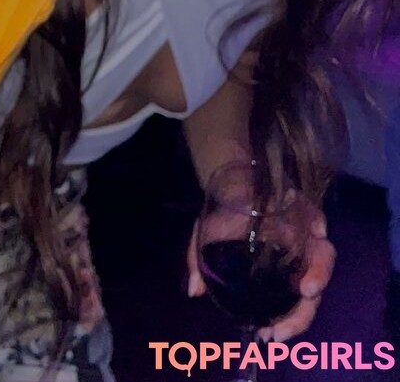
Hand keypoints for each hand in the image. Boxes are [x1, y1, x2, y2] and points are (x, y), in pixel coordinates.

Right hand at [187, 203, 334, 340]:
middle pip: (314, 285)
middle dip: (304, 310)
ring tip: (306, 289)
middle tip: (286, 323)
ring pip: (324, 257)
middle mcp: (300, 257)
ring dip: (319, 273)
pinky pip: (317, 218)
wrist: (231, 183)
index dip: (289, 322)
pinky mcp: (306, 210)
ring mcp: (305, 235)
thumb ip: (200, 266)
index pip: (296, 305)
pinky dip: (318, 223)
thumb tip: (194, 291)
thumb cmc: (225, 219)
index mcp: (284, 272)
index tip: (272, 335)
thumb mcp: (207, 242)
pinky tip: (317, 231)